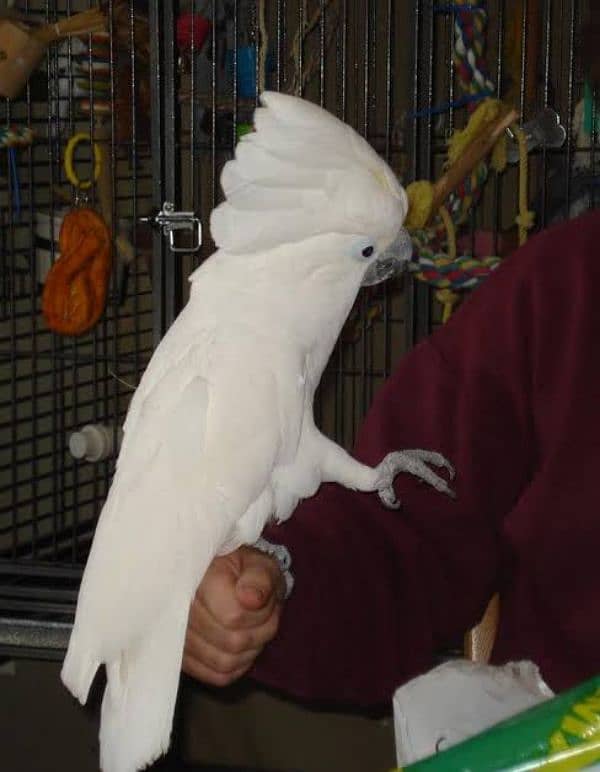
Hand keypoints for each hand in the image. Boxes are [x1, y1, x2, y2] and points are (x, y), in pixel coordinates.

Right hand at [183, 546, 286, 686]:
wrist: (227, 581)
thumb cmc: (245, 572)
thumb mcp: (260, 565)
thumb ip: (259, 578)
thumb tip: (250, 599)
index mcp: (201, 581)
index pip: (233, 617)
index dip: (258, 615)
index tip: (263, 601)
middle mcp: (182, 609)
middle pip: (231, 643)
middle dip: (259, 632)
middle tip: (264, 615)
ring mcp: (179, 636)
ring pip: (224, 662)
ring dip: (250, 651)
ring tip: (253, 628)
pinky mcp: (184, 656)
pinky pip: (216, 676)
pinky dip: (237, 666)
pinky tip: (241, 647)